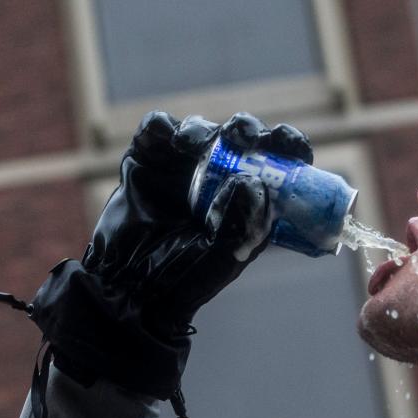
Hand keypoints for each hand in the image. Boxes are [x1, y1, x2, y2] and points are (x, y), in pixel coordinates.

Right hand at [18, 111, 313, 405]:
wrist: (127, 289)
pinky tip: (172, 140)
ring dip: (204, 130)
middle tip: (244, 136)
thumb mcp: (223, 258)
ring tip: (196, 145)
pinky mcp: (146, 159)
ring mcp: (182, 167)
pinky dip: (164, 127)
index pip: (277, 164)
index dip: (288, 147)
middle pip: (241, 138)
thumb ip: (241, 224)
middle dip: (247, 129)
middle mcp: (217, 178)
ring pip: (201, 129)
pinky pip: (157, 129)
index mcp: (248, 201)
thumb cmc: (182, 281)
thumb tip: (253, 181)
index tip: (291, 144)